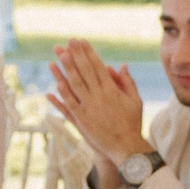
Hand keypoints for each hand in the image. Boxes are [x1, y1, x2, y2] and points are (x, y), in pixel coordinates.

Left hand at [47, 40, 150, 171]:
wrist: (126, 147)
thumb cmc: (132, 123)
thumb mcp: (135, 101)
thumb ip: (128, 82)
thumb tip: (122, 65)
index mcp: (112, 90)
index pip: (98, 66)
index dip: (89, 53)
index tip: (82, 42)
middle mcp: (100, 96)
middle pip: (85, 71)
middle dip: (76, 55)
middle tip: (68, 41)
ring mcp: (89, 108)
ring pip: (75, 85)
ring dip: (66, 69)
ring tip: (60, 55)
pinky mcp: (82, 120)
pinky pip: (69, 105)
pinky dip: (61, 94)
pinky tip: (54, 84)